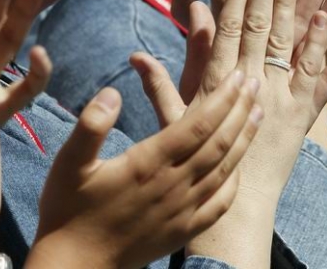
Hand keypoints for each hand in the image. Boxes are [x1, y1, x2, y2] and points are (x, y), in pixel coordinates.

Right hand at [29, 72, 260, 268]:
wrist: (75, 265)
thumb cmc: (68, 209)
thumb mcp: (69, 162)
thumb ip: (91, 125)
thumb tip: (112, 92)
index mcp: (148, 164)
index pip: (197, 125)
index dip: (222, 99)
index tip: (237, 76)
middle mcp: (172, 186)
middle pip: (218, 142)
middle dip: (240, 110)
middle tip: (255, 82)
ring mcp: (181, 211)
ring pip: (224, 169)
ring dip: (244, 139)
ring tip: (258, 113)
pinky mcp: (182, 230)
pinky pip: (220, 203)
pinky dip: (235, 180)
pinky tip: (240, 166)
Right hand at [134, 0, 326, 267]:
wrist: (228, 218)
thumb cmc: (193, 166)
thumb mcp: (168, 124)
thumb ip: (159, 87)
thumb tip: (136, 56)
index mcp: (220, 85)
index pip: (231, 31)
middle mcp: (256, 89)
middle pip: (271, 30)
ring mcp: (285, 104)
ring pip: (306, 49)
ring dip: (322, 10)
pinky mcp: (305, 121)